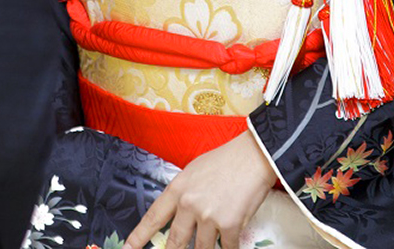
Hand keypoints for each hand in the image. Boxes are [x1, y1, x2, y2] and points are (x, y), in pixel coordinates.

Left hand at [123, 131, 276, 248]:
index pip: (153, 217)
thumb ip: (184, 192)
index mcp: (178, 188)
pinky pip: (226, 248)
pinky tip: (230, 244)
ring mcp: (209, 216)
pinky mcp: (230, 225)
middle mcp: (189, 204)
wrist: (255, 154)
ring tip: (210, 239)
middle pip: (174, 242)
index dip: (138, 237)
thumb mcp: (195, 170)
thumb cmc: (226, 159)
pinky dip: (229, 248)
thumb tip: (179, 213)